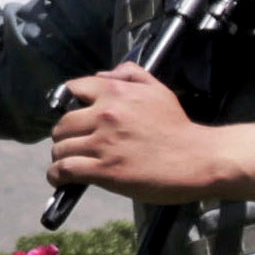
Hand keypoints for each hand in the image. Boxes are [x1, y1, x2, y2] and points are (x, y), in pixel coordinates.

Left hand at [48, 64, 224, 204]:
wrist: (196, 159)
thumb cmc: (178, 128)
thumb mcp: (158, 90)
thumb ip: (130, 75)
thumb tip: (103, 74)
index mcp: (116, 93)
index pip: (72, 89)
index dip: (68, 105)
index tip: (73, 117)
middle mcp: (105, 115)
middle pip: (62, 124)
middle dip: (64, 136)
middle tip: (72, 145)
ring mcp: (103, 143)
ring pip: (60, 148)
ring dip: (60, 157)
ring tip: (68, 164)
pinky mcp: (104, 170)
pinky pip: (65, 170)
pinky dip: (57, 176)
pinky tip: (61, 179)